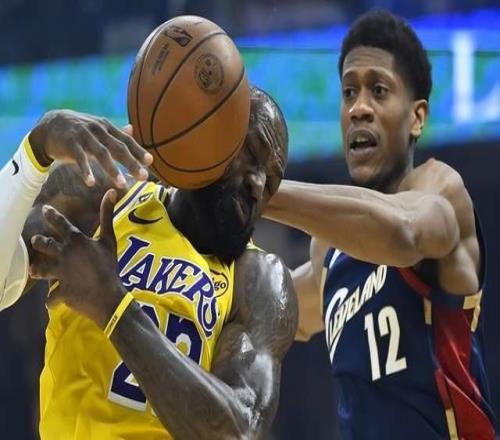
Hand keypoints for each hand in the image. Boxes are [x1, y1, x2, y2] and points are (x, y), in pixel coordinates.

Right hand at [29, 110, 152, 187]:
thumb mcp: (97, 129)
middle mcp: (98, 130)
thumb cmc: (79, 131)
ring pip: (101, 154)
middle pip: (118, 148)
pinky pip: (79, 159)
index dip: (138, 151)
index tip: (150, 162)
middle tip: (143, 177)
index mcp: (107, 128)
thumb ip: (115, 133)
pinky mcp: (70, 144)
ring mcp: (84, 136)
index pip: (126, 140)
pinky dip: (85, 170)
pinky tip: (91, 183)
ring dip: (112, 169)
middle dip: (131, 163)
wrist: (50, 125)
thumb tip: (132, 130)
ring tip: (121, 184)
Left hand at [30, 189, 125, 327]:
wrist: (107, 296)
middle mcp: (63, 254)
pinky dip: (54, 298)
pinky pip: (53, 296)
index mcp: (75, 240)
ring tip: (34, 270)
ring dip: (38, 270)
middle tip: (36, 240)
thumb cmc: (109, 266)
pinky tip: (53, 300)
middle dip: (39, 242)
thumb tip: (111, 191)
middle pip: (44, 245)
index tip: (46, 210)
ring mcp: (60, 273)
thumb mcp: (109, 239)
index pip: (59, 223)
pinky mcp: (60, 290)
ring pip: (42, 270)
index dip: (51, 215)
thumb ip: (107, 215)